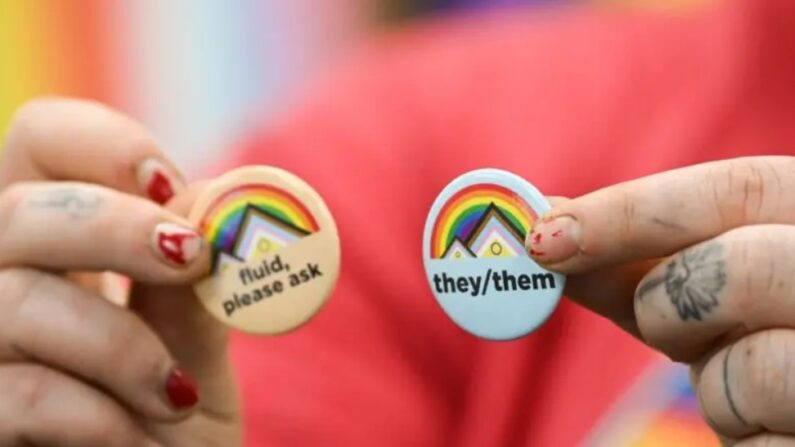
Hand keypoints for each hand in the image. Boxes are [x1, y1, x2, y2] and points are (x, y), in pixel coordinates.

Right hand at [0, 98, 240, 445]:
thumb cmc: (176, 430)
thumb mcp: (196, 351)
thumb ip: (193, 286)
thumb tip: (211, 203)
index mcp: (61, 249)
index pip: (42, 144)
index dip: (103, 146)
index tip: (172, 187)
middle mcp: (4, 283)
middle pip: (20, 209)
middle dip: (116, 227)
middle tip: (191, 257)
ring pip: (15, 299)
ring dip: (121, 346)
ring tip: (177, 395)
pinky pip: (17, 391)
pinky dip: (96, 414)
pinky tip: (138, 436)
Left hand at [528, 157, 794, 445]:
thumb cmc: (764, 344)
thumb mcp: (707, 295)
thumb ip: (637, 264)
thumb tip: (546, 228)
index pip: (745, 186)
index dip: (631, 208)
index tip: (545, 237)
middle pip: (740, 267)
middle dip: (667, 302)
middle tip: (657, 325)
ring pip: (748, 367)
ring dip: (714, 386)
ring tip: (747, 388)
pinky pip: (763, 441)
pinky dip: (740, 432)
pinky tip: (771, 425)